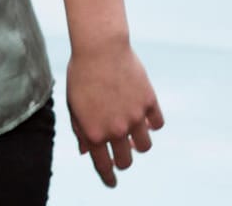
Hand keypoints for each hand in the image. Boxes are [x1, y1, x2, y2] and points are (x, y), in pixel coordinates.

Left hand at [66, 40, 163, 187]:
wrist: (99, 47)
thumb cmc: (81, 75)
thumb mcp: (74, 104)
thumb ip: (81, 130)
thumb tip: (86, 152)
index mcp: (94, 132)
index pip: (103, 166)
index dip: (108, 177)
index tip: (111, 183)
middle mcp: (116, 129)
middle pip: (127, 161)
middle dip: (123, 161)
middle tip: (121, 155)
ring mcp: (135, 117)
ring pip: (145, 146)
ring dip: (139, 143)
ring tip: (133, 134)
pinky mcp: (150, 102)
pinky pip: (157, 124)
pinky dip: (152, 124)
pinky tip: (144, 117)